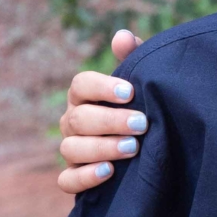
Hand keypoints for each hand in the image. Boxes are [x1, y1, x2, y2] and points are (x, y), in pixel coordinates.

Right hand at [54, 31, 142, 192]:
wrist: (148, 145)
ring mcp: (72, 149)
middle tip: (142, 124)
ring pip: (71, 148)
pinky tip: (108, 172)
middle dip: (111, 121)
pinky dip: (85, 177)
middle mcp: (72, 121)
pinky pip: (67, 181)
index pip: (80, 85)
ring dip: (102, 148)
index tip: (130, 92)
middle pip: (78, 119)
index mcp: (84, 95)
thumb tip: (122, 36)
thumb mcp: (141, 82)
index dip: (102, 87)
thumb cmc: (140, 106)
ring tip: (133, 148)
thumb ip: (133, 57)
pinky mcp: (74, 177)